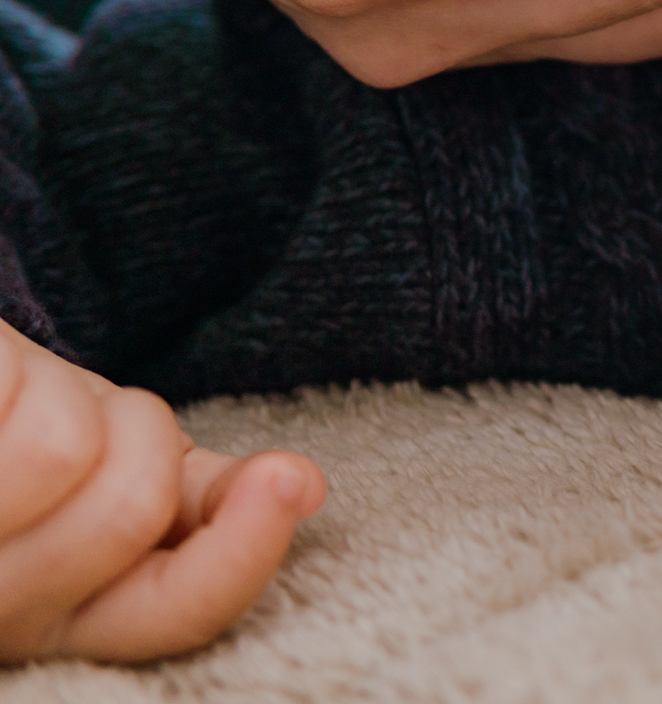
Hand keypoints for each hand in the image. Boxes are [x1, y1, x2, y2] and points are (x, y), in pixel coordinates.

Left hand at [0, 323, 325, 661]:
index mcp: (72, 619)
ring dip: (65, 393)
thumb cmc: (42, 440)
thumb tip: (302, 487)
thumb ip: (215, 497)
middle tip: (94, 419)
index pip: (179, 613)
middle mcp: (7, 610)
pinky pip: (7, 404)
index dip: (244, 551)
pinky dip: (15, 372)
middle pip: (130, 509)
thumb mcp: (133, 476)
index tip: (290, 479)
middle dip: (140, 431)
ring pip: (64, 449)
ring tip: (27, 402)